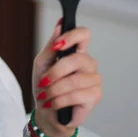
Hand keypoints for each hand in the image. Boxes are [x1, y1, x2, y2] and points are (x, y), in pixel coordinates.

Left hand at [31, 19, 101, 136]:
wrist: (47, 111)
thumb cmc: (45, 86)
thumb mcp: (42, 64)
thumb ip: (51, 46)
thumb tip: (59, 25)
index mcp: (77, 52)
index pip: (84, 34)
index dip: (72, 36)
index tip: (57, 46)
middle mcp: (89, 64)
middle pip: (76, 59)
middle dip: (54, 72)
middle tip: (43, 82)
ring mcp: (94, 80)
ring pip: (74, 80)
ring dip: (54, 89)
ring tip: (46, 95)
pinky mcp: (95, 96)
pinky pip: (75, 95)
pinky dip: (58, 100)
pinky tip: (53, 103)